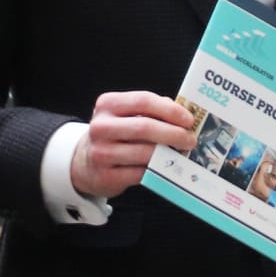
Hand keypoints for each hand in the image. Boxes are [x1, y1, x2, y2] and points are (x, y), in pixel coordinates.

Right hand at [72, 92, 195, 198]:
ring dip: (169, 154)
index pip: (144, 101)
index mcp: (108, 104)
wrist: (85, 162)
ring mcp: (101, 152)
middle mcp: (101, 127)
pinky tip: (166, 167)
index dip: (170, 110)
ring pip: (145, 152)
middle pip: (145, 127)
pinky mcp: (106, 175)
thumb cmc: (114, 135)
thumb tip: (183, 113)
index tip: (189, 119)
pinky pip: (141, 173)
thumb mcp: (125, 115)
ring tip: (182, 153)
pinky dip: (158, 170)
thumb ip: (151, 110)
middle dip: (174, 133)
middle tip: (190, 139)